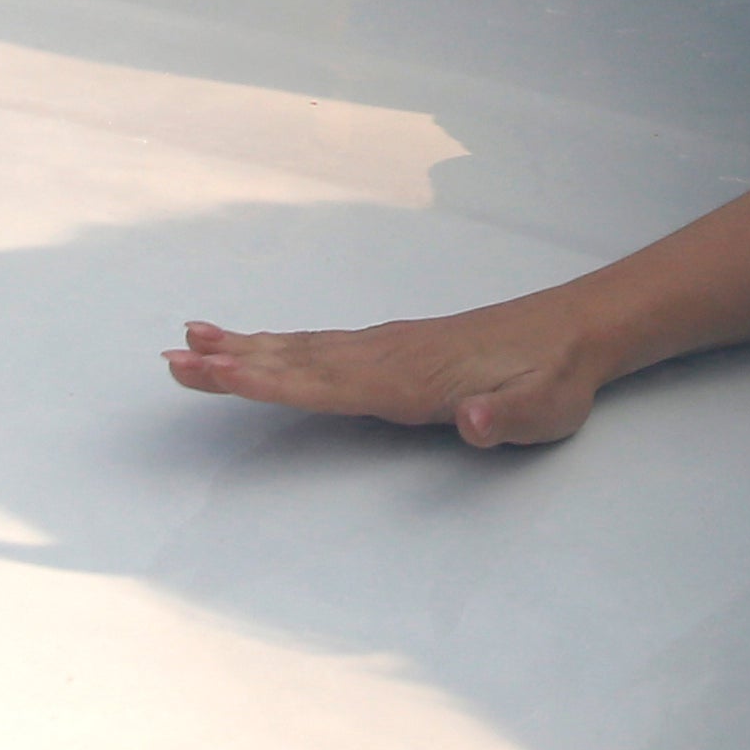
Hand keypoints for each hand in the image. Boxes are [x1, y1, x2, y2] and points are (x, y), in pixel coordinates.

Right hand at [168, 302, 602, 447]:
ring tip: (188, 341)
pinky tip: (256, 342)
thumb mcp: (546, 407)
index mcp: (411, 379)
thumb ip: (506, 418)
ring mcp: (387, 346)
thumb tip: (472, 421)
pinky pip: (321, 345)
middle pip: (295, 362)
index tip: (214, 372)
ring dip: (244, 348)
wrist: (579, 329)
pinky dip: (279, 342)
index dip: (267, 382)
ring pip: (301, 349)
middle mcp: (386, 356)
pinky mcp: (393, 346)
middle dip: (231, 363)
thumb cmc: (558, 378)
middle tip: (169, 359)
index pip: (325, 383)